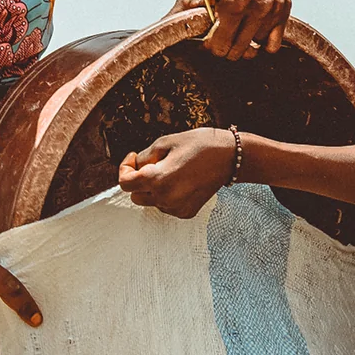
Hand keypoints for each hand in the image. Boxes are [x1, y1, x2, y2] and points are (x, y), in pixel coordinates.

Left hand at [118, 128, 236, 218]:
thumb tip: (135, 167)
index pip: (125, 183)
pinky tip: (180, 181)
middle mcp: (165, 198)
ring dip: (153, 188)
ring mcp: (176, 208)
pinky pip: (166, 206)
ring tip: (170, 170)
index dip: (125, 168)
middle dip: (138, 180)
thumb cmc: (199, 145)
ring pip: (151, 202)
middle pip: (136, 195)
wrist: (229, 157)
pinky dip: (167, 195)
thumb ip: (144, 157)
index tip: (133, 158)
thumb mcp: (165, 142)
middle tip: (152, 163)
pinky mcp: (187, 212)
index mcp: (157, 180)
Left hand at [173, 0, 290, 60]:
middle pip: (239, 50)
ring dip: (244, 41)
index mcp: (233, 1)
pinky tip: (250, 26)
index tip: (206, 35)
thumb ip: (174, 22)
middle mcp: (257, 2)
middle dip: (226, 46)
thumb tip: (153, 40)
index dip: (209, 45)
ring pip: (257, 47)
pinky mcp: (283, 3)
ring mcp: (272, 3)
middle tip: (218, 31)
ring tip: (233, 24)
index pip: (221, 47)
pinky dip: (262, 39)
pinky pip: (274, 41)